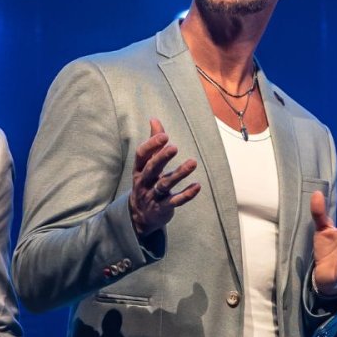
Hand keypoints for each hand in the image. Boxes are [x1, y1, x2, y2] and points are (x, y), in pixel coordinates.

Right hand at [130, 119, 200, 235]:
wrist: (139, 216)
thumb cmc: (146, 182)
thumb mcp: (146, 164)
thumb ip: (153, 143)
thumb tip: (154, 119)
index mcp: (139, 169)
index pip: (141, 155)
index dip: (151, 145)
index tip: (164, 135)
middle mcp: (144, 182)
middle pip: (152, 168)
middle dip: (162, 158)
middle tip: (174, 147)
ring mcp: (153, 195)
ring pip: (165, 184)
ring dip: (179, 174)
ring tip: (193, 162)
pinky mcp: (163, 207)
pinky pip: (175, 201)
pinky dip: (186, 194)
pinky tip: (197, 186)